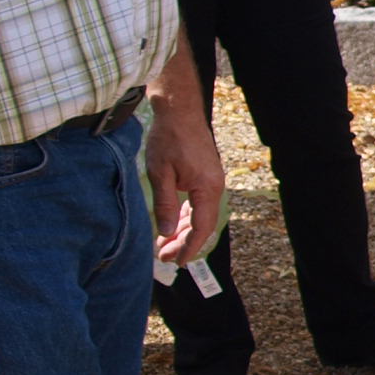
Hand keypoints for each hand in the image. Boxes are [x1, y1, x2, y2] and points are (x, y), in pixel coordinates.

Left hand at [146, 85, 226, 266]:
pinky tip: (173, 223)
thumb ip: (164, 205)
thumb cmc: (169, 139)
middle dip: (184, 243)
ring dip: (184, 231)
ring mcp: (211, 181)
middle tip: (163, 257)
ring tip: (165, 244)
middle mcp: (214, 187)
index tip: (176, 263)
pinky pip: (199, 203)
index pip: (201, 227)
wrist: (180, 111)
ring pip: (200, 215)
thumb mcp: (160, 174)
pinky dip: (186, 217)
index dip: (189, 248)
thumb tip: (165, 232)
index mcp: (207, 188)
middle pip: (202, 224)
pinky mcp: (205, 175)